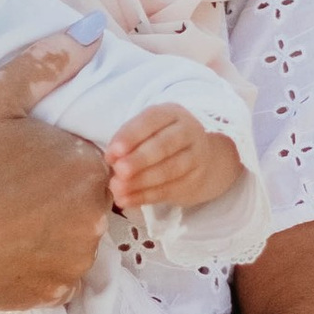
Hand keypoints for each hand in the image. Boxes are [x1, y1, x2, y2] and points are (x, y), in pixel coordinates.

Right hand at [0, 39, 110, 311]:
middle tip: (3, 185)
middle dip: (55, 187)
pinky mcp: (54, 293)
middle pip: (85, 194)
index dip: (52, 151)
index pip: (89, 153)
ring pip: (73, 232)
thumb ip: (47, 62)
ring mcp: (76, 261)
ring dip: (49, 224)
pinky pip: (56, 268)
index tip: (16, 155)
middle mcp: (96, 218)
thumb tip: (94, 30)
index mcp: (88, 166)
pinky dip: (36, 259)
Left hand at [105, 104, 241, 218]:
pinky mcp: (195, 180)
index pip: (151, 120)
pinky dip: (145, 196)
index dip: (131, 136)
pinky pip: (169, 190)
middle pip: (164, 145)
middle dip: (139, 159)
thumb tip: (111, 158)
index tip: (112, 152)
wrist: (202, 160)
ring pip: (169, 170)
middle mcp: (187, 131)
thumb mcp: (147, 132)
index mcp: (171, 113)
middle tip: (119, 171)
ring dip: (141, 181)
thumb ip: (128, 142)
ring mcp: (196, 156)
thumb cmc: (162, 142)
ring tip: (118, 189)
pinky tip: (127, 200)